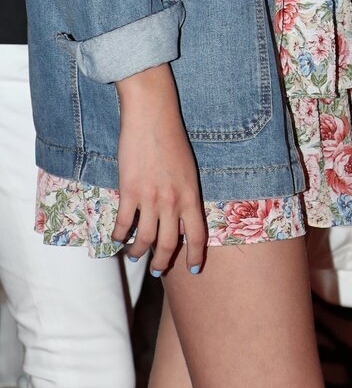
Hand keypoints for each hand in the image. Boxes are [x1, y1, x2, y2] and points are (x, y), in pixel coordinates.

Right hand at [112, 64, 207, 275]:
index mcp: (191, 195)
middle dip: (163, 263)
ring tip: (135, 255)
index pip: (198, 235)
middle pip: (170, 245)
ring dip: (139, 252)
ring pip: (145, 240)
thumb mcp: (188, 170)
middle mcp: (173, 201)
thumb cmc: (173, 139)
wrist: (153, 116)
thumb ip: (185, 195)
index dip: (195, 256)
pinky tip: (117, 238)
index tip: (193, 269)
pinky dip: (119, 235)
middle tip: (158, 271)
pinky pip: (124, 224)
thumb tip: (180, 219)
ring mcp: (151, 198)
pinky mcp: (129, 191)